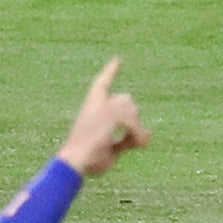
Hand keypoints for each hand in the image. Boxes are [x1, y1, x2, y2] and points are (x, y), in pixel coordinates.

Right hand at [55, 58, 150, 178]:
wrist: (74, 162)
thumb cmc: (87, 159)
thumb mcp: (110, 149)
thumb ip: (126, 140)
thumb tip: (149, 136)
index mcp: (90, 108)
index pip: (102, 83)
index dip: (110, 72)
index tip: (118, 60)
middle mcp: (96, 102)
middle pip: (126, 99)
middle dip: (133, 117)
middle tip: (135, 138)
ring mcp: (104, 106)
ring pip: (132, 110)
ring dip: (136, 128)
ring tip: (136, 144)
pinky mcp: (111, 114)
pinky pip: (134, 122)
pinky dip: (138, 135)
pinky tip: (138, 144)